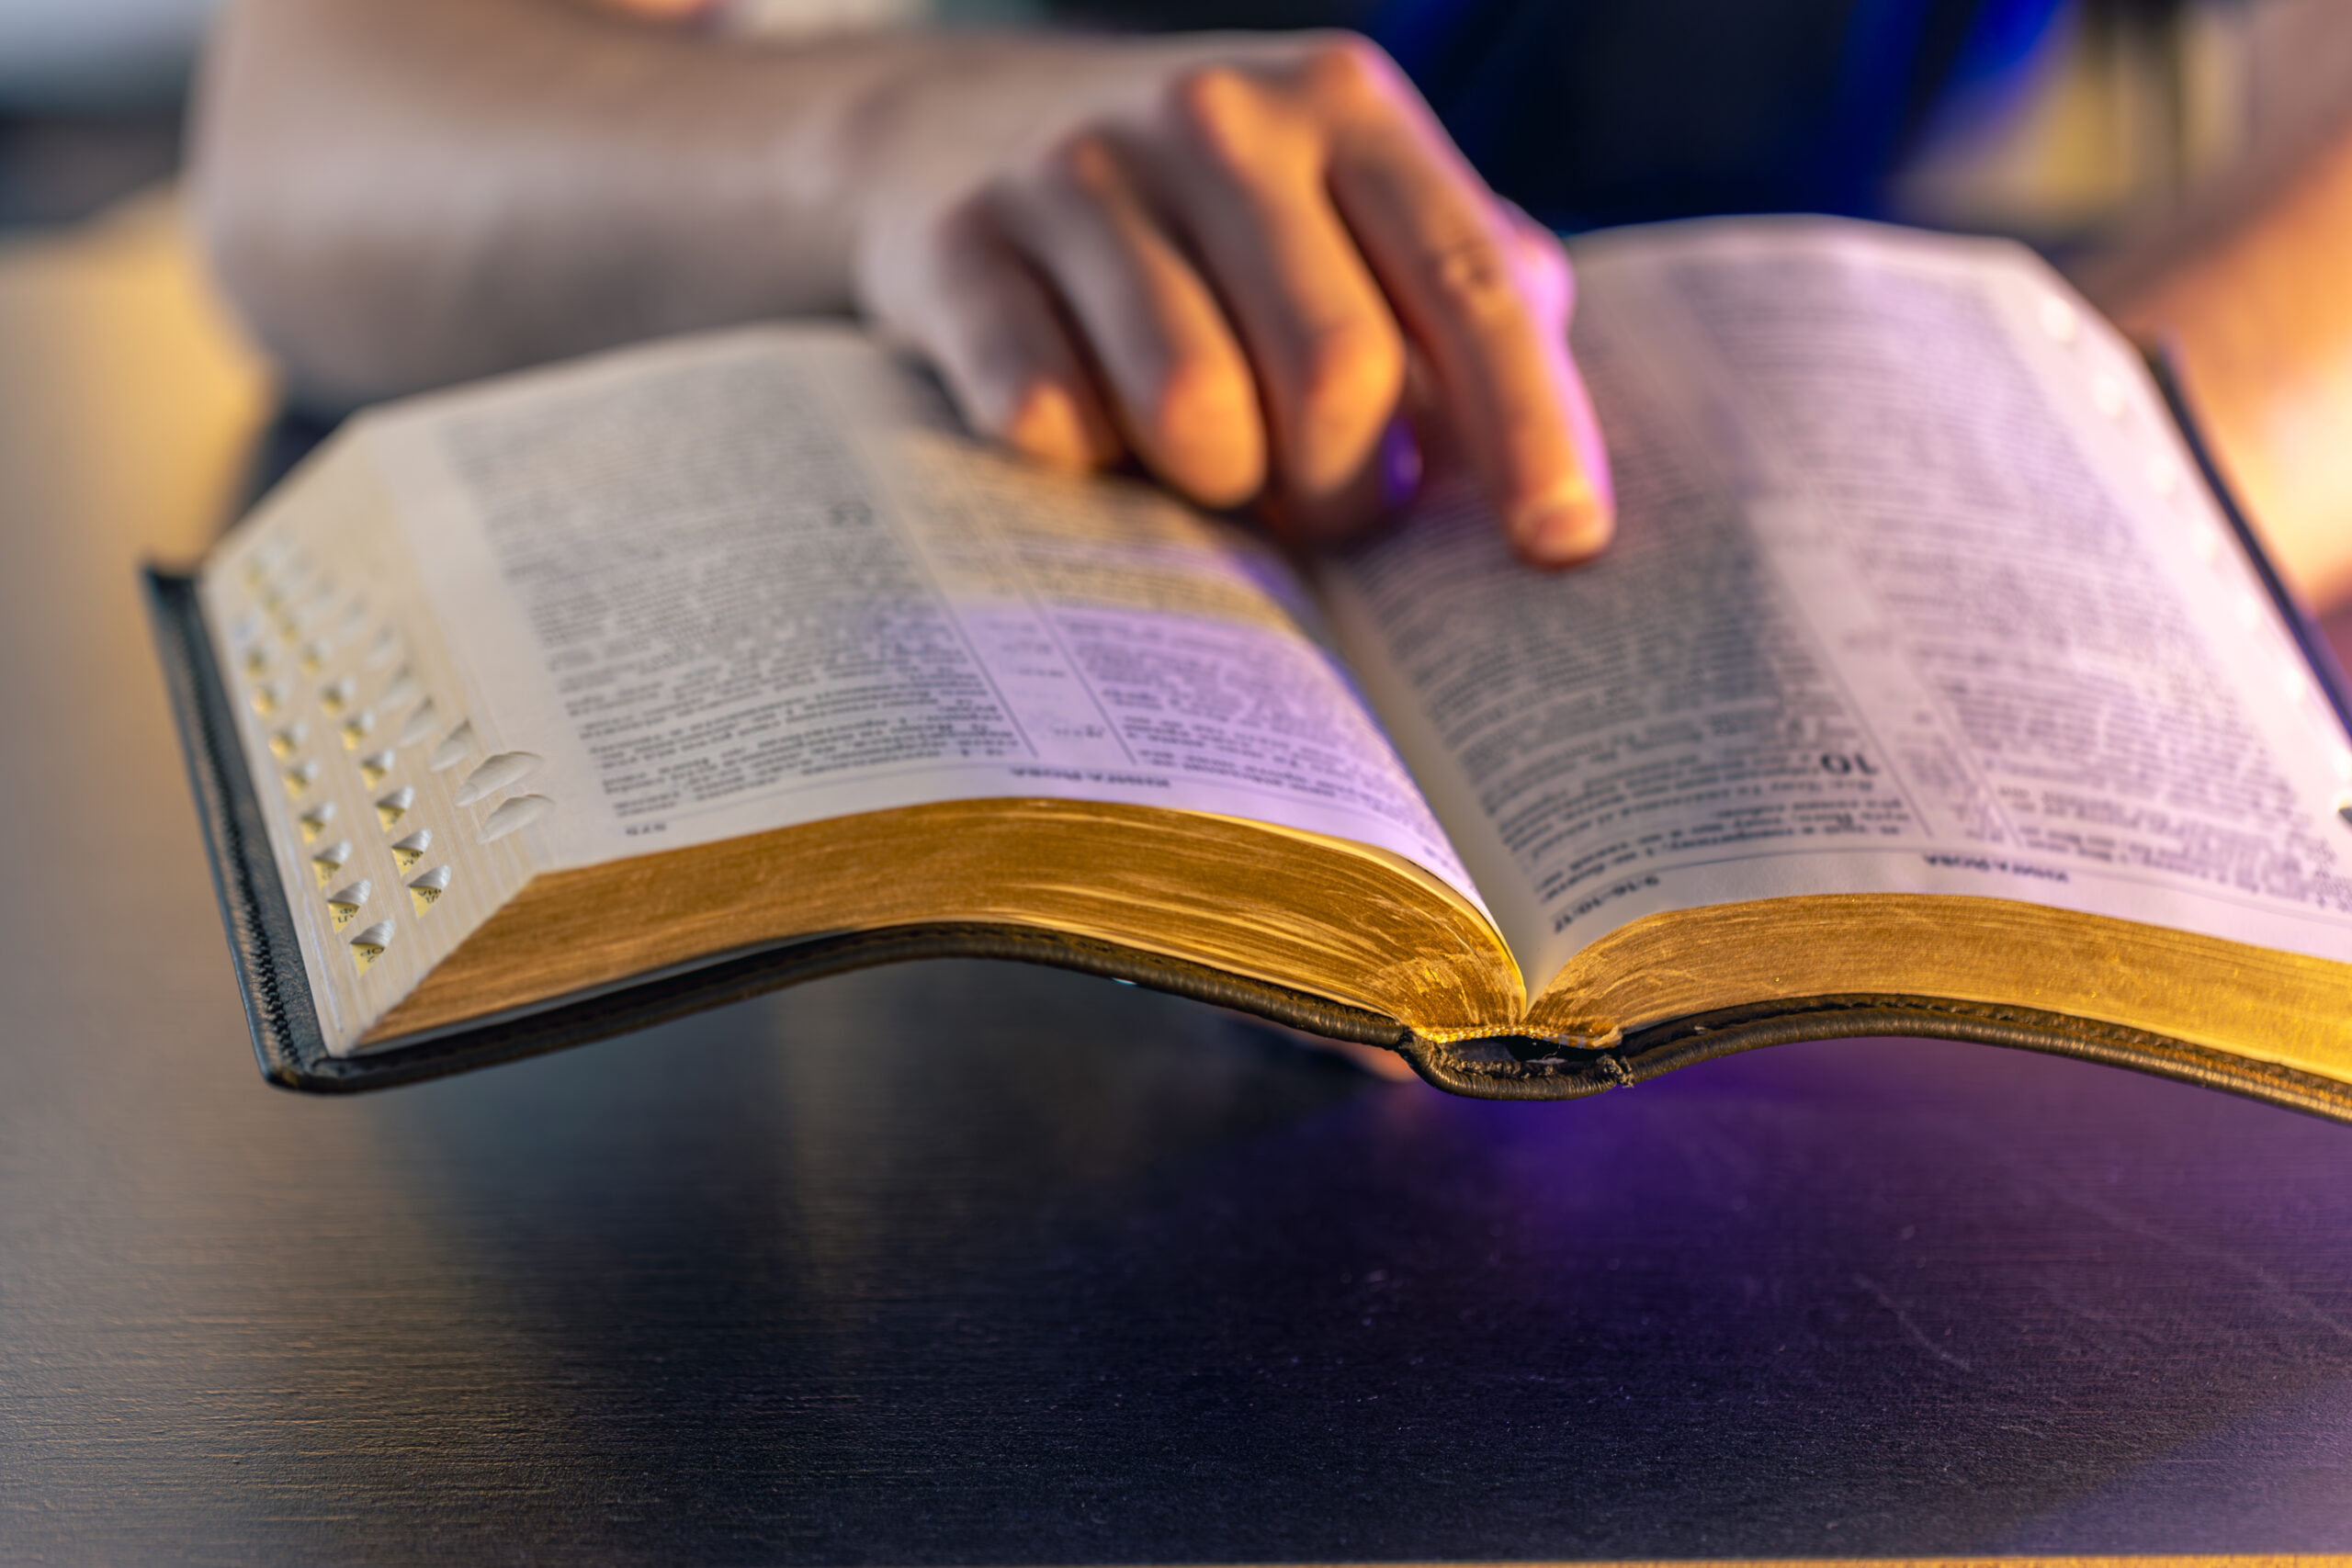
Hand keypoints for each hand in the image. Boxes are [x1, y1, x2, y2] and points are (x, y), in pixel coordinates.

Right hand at [850, 32, 1614, 563]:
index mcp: (1344, 106)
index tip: (1561, 545)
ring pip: (1191, 411)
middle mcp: (1217, 117)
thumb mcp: (1346, 208)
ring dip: (1216, 487)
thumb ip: (1462, 300)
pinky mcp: (958, 247)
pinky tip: (1081, 429)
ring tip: (1207, 466)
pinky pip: (1048, 421)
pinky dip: (1083, 465)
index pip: (1470, 282)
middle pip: (1337, 371)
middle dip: (1345, 489)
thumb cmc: (1206, 216)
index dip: (1531, 425)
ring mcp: (1077, 173)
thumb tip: (1553, 456)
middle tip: (1322, 511)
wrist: (947, 128)